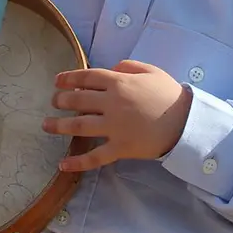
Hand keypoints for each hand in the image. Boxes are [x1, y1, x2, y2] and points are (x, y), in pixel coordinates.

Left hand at [44, 60, 193, 172]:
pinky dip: (78, 163)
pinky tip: (62, 165)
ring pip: (80, 126)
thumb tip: (111, 69)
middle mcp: (112, 103)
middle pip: (78, 100)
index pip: (87, 77)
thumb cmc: (170, 95)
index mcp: (119, 83)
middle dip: (61, 100)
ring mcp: (115, 127)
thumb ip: (129, 67)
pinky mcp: (120, 148)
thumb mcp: (152, 71)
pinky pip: (95, 157)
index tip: (57, 81)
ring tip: (46, 125)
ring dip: (60, 125)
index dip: (69, 78)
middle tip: (53, 102)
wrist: (187, 121)